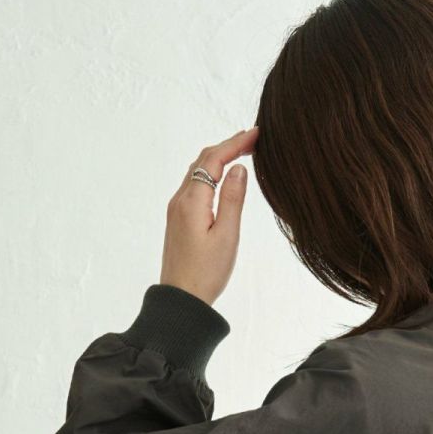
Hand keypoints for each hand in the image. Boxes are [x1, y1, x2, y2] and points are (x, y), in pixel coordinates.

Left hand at [159, 127, 258, 306]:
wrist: (181, 299)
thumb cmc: (206, 273)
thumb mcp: (227, 236)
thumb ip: (233, 199)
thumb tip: (239, 168)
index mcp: (192, 201)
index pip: (214, 160)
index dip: (235, 143)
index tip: (256, 134)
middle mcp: (180, 200)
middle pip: (202, 160)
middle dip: (227, 146)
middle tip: (252, 139)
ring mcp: (176, 209)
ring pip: (197, 172)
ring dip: (218, 158)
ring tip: (241, 152)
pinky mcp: (178, 219)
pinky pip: (194, 185)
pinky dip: (210, 173)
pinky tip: (223, 176)